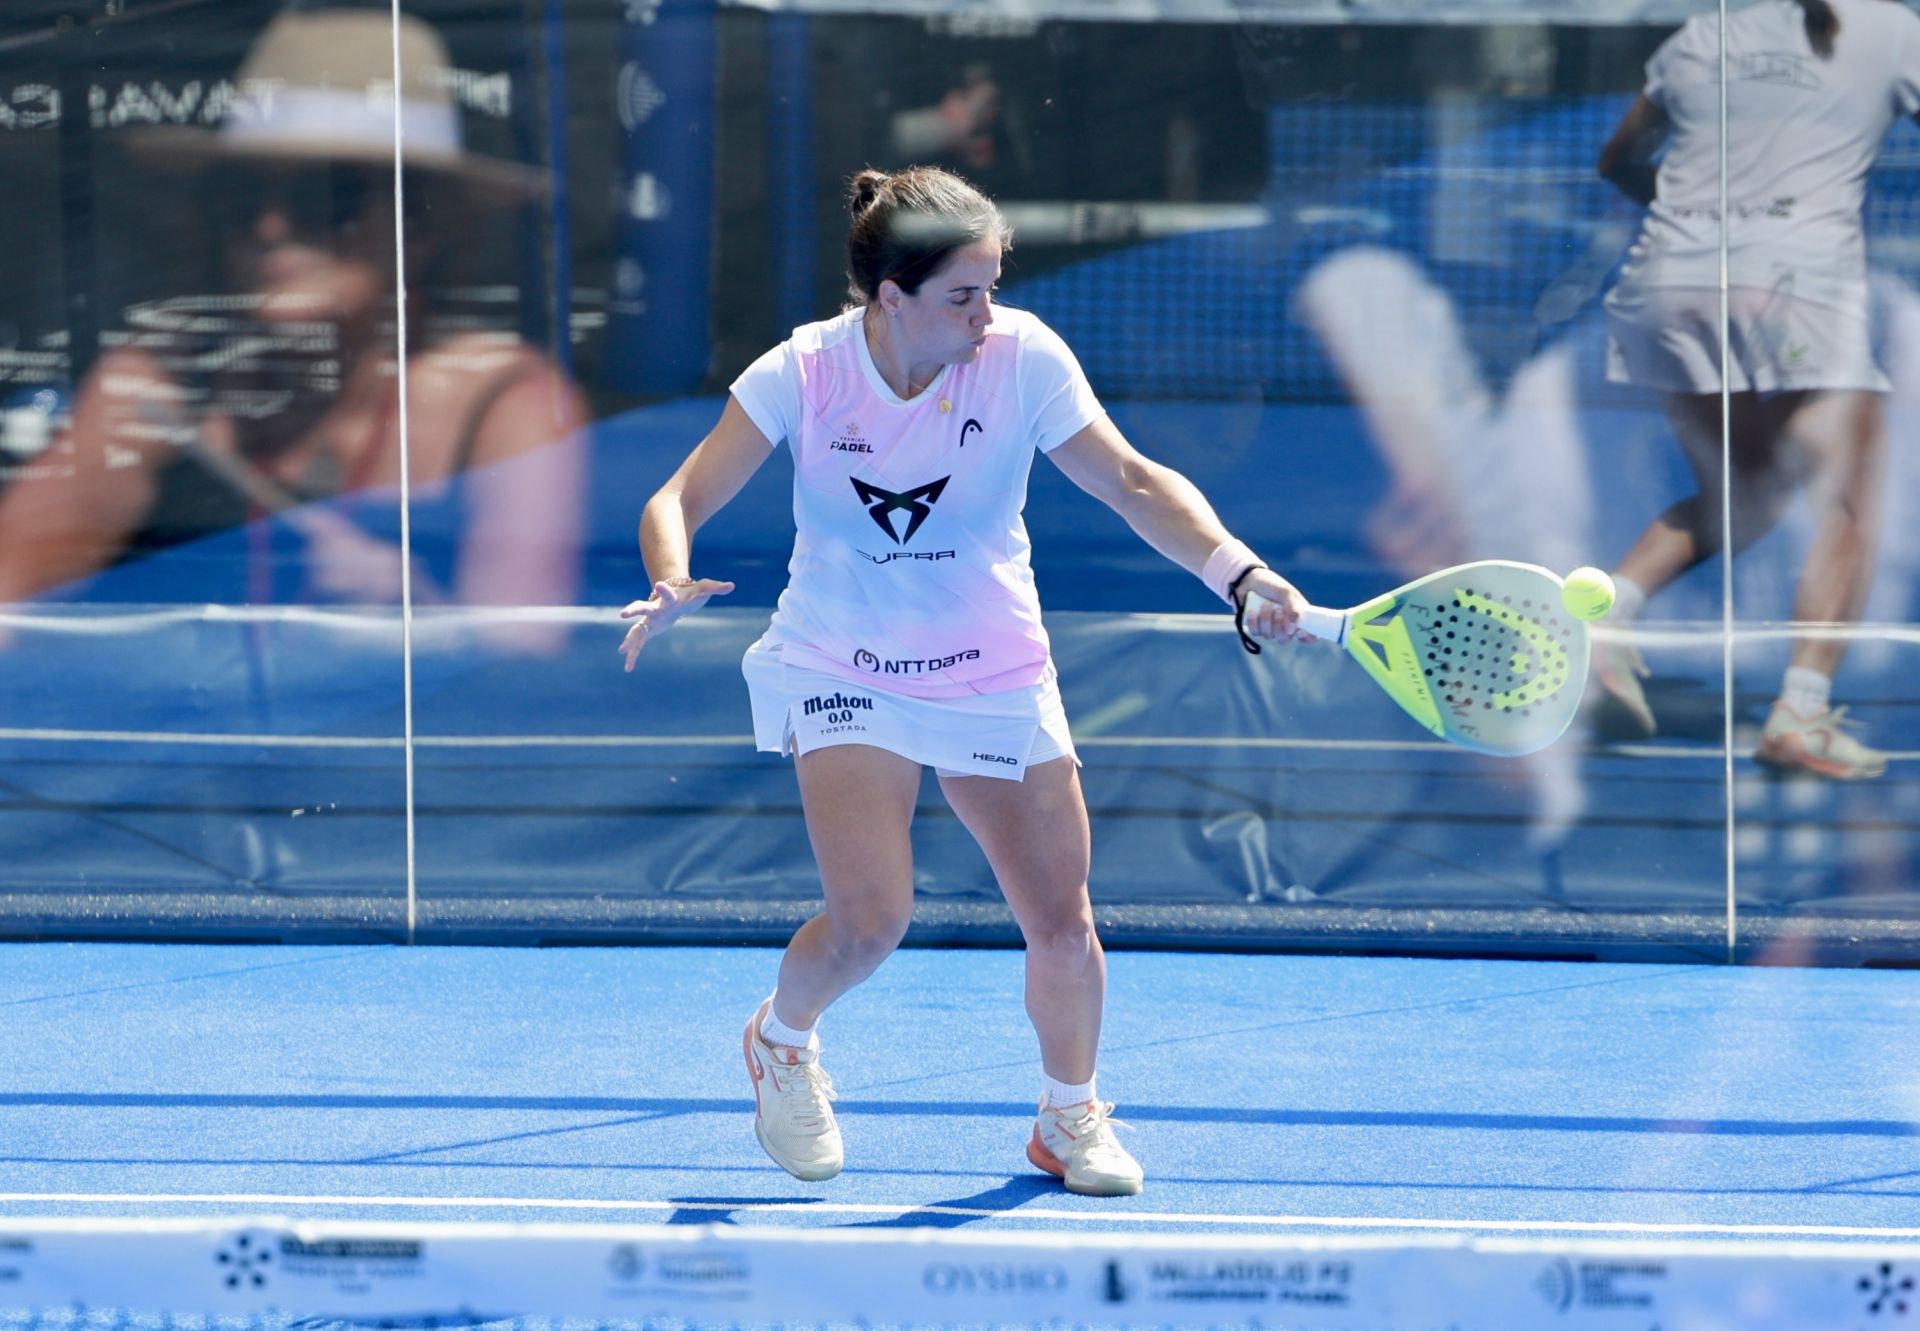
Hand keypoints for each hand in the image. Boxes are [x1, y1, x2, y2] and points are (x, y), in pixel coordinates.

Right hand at [618, 576, 735, 671]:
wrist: (673, 595)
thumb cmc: (690, 593)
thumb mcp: (703, 589)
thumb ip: (716, 587)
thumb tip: (732, 586)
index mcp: (670, 598)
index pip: (667, 593)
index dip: (664, 589)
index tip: (659, 584)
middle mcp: (656, 608)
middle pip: (643, 608)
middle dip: (634, 610)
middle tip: (623, 613)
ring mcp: (649, 620)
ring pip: (636, 629)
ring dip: (630, 639)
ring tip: (622, 651)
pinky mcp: (647, 631)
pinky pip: (638, 644)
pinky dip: (633, 655)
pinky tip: (628, 668)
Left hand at [1237, 569, 1313, 642]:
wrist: (1250, 580)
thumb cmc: (1272, 585)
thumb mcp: (1286, 593)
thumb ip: (1293, 609)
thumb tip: (1292, 630)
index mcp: (1298, 617)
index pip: (1308, 635)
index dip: (1307, 638)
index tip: (1299, 631)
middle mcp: (1285, 625)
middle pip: (1285, 640)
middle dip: (1279, 626)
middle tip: (1277, 610)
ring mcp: (1270, 628)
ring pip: (1269, 636)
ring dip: (1266, 620)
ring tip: (1265, 604)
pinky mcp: (1256, 628)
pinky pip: (1256, 633)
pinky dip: (1254, 622)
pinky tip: (1252, 611)